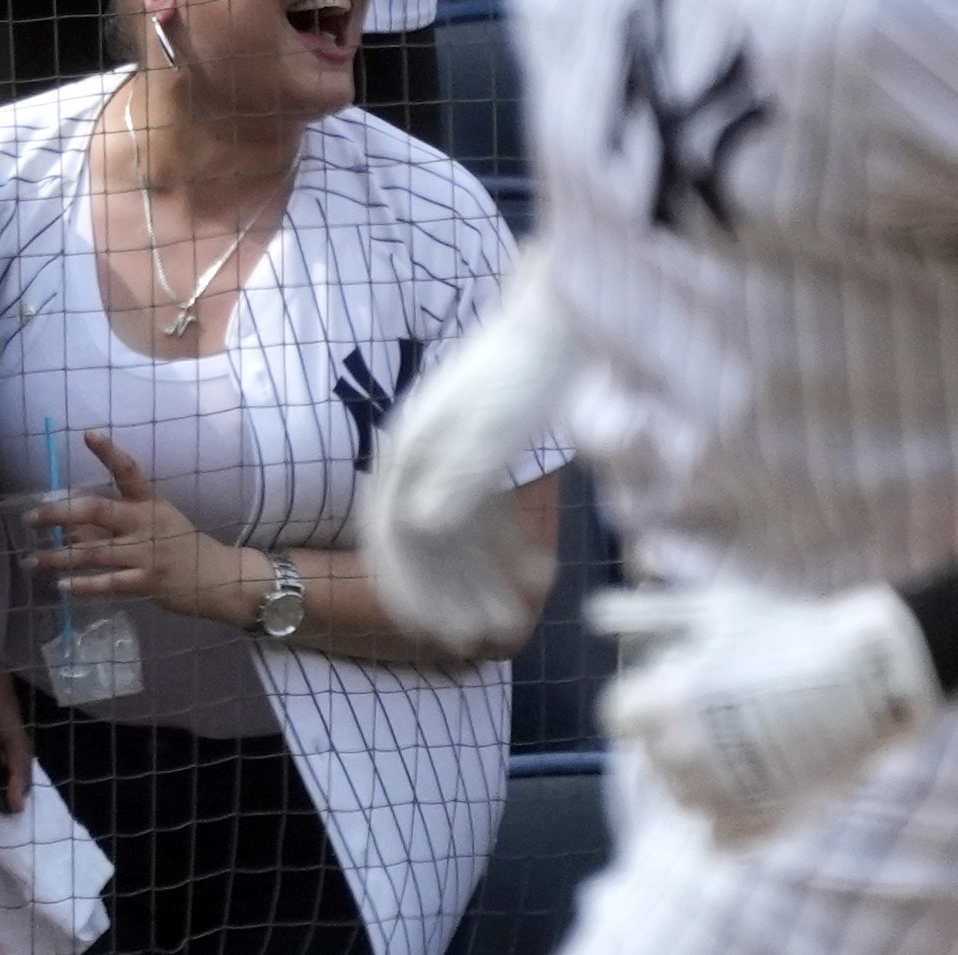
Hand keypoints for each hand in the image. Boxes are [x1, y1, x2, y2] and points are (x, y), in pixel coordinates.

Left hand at [29, 432, 262, 617]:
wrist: (218, 577)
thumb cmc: (180, 545)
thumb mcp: (152, 524)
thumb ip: (112, 526)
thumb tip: (71, 530)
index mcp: (148, 502)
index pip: (128, 470)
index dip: (109, 452)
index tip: (87, 434)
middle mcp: (146, 522)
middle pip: (97, 510)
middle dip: (59, 514)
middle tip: (30, 519)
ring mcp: (147, 553)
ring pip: (94, 552)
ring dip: (59, 558)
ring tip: (32, 561)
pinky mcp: (148, 582)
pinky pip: (110, 583)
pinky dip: (85, 585)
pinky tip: (63, 585)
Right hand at [361, 264, 567, 652]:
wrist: (566, 321)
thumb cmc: (527, 372)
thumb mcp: (493, 429)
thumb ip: (456, 480)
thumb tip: (417, 527)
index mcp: (411, 449)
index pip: (391, 532)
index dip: (409, 586)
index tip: (438, 632)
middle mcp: (422, 455)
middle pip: (421, 540)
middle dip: (447, 592)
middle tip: (482, 636)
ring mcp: (453, 454)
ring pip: (455, 533)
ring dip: (476, 578)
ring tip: (510, 617)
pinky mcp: (485, 451)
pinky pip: (484, 513)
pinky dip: (503, 547)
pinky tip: (536, 573)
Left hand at [594, 580, 939, 840]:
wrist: (869, 676)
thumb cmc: (786, 631)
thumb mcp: (711, 608)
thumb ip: (643, 614)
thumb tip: (589, 615)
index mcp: (661, 704)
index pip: (618, 716)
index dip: (649, 695)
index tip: (687, 682)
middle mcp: (680, 756)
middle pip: (654, 755)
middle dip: (681, 730)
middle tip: (737, 703)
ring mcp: (719, 797)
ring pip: (684, 796)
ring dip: (707, 772)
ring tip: (758, 734)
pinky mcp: (757, 826)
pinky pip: (717, 834)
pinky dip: (734, 813)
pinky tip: (765, 776)